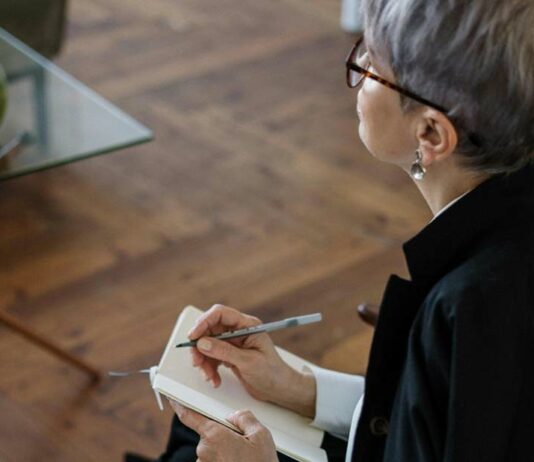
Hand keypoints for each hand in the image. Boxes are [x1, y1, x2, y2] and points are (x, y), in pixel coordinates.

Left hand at [169, 400, 277, 461]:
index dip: (180, 406)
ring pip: (212, 451)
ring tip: (242, 458)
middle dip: (221, 435)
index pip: (189, 417)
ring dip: (223, 451)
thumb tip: (234, 416)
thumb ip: (244, 418)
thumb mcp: (260, 435)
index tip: (174, 400)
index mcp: (214, 436)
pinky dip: (223, 460)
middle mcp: (204, 452)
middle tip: (241, 443)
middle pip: (208, 435)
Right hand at [188, 304, 315, 417]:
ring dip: (204, 361)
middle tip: (197, 361)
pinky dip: (209, 368)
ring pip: (208, 345)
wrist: (280, 389)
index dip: (204, 322)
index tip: (193, 336)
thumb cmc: (272, 373)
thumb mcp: (248, 362)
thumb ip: (225, 351)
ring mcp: (233, 343)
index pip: (220, 314)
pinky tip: (215, 379)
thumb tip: (203, 343)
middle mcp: (238, 331)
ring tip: (209, 376)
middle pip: (210, 329)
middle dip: (201, 346)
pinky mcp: (229, 354)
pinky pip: (211, 356)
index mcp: (247, 325)